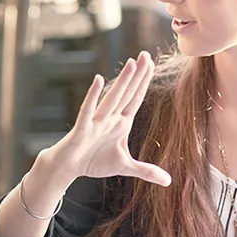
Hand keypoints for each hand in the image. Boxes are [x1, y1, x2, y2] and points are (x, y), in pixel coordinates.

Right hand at [45, 50, 170, 185]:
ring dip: (122, 82)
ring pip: (112, 98)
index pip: (135, 99)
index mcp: (120, 123)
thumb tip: (168, 181)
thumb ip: (146, 170)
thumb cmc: (94, 161)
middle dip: (137, 75)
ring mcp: (96, 122)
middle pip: (127, 94)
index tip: (151, 64)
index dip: (144, 83)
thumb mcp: (125, 166)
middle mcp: (109, 118)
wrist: (69, 167)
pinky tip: (98, 81)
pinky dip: (93, 96)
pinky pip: (88, 110)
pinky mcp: (82, 129)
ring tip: (132, 63)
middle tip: (146, 54)